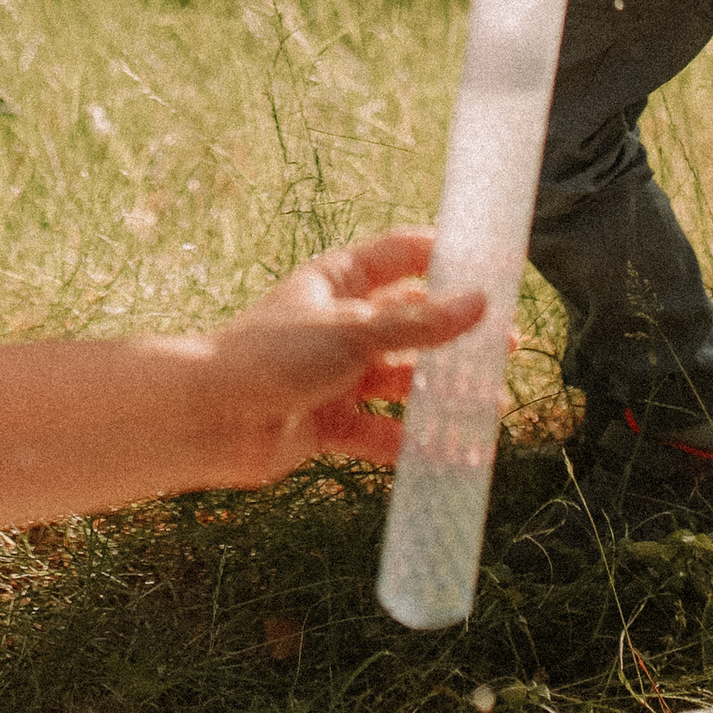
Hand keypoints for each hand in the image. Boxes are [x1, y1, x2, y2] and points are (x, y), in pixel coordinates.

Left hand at [195, 229, 483, 482]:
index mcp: (338, 281)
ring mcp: (334, 376)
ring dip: (441, 395)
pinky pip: (380, 433)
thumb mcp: (353, 331)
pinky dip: (412, 444)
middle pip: (409, 325)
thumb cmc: (271, 356)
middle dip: (455, 338)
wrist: (207, 419)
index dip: (447, 258)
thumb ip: (419, 324)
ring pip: (400, 383)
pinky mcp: (327, 424)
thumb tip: (480, 303)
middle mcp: (339, 325)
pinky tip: (452, 455)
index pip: (402, 256)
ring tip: (490, 406)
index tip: (496, 266)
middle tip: (505, 348)